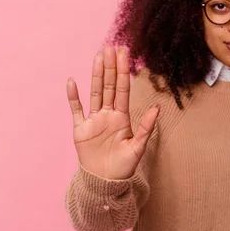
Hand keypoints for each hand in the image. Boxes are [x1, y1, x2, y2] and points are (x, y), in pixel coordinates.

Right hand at [66, 45, 159, 179]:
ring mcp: (93, 120)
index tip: (124, 54)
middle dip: (110, 67)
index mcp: (122, 117)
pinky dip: (73, 97)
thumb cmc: (123, 167)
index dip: (123, 71)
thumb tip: (157, 108)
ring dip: (96, 75)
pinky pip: (76, 110)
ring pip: (95, 92)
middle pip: (109, 86)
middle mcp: (107, 114)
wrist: (105, 182)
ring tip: (98, 56)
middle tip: (111, 47)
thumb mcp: (138, 147)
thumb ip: (146, 127)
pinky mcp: (80, 129)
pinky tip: (72, 81)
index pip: (123, 89)